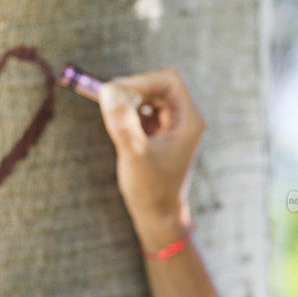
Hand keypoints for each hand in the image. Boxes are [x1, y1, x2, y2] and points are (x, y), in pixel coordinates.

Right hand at [97, 66, 206, 221]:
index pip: (169, 79)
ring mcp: (175, 126)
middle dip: (133, 90)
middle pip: (159, 84)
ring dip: (130, 101)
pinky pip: (146, 110)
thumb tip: (107, 90)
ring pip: (151, 95)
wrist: (159, 217)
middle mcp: (187, 119)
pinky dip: (130, 113)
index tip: (116, 94)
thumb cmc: (151, 190)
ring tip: (116, 121)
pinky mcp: (163, 133)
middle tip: (110, 105)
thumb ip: (123, 123)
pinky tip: (122, 130)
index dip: (141, 81)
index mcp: (190, 120)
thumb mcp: (134, 155)